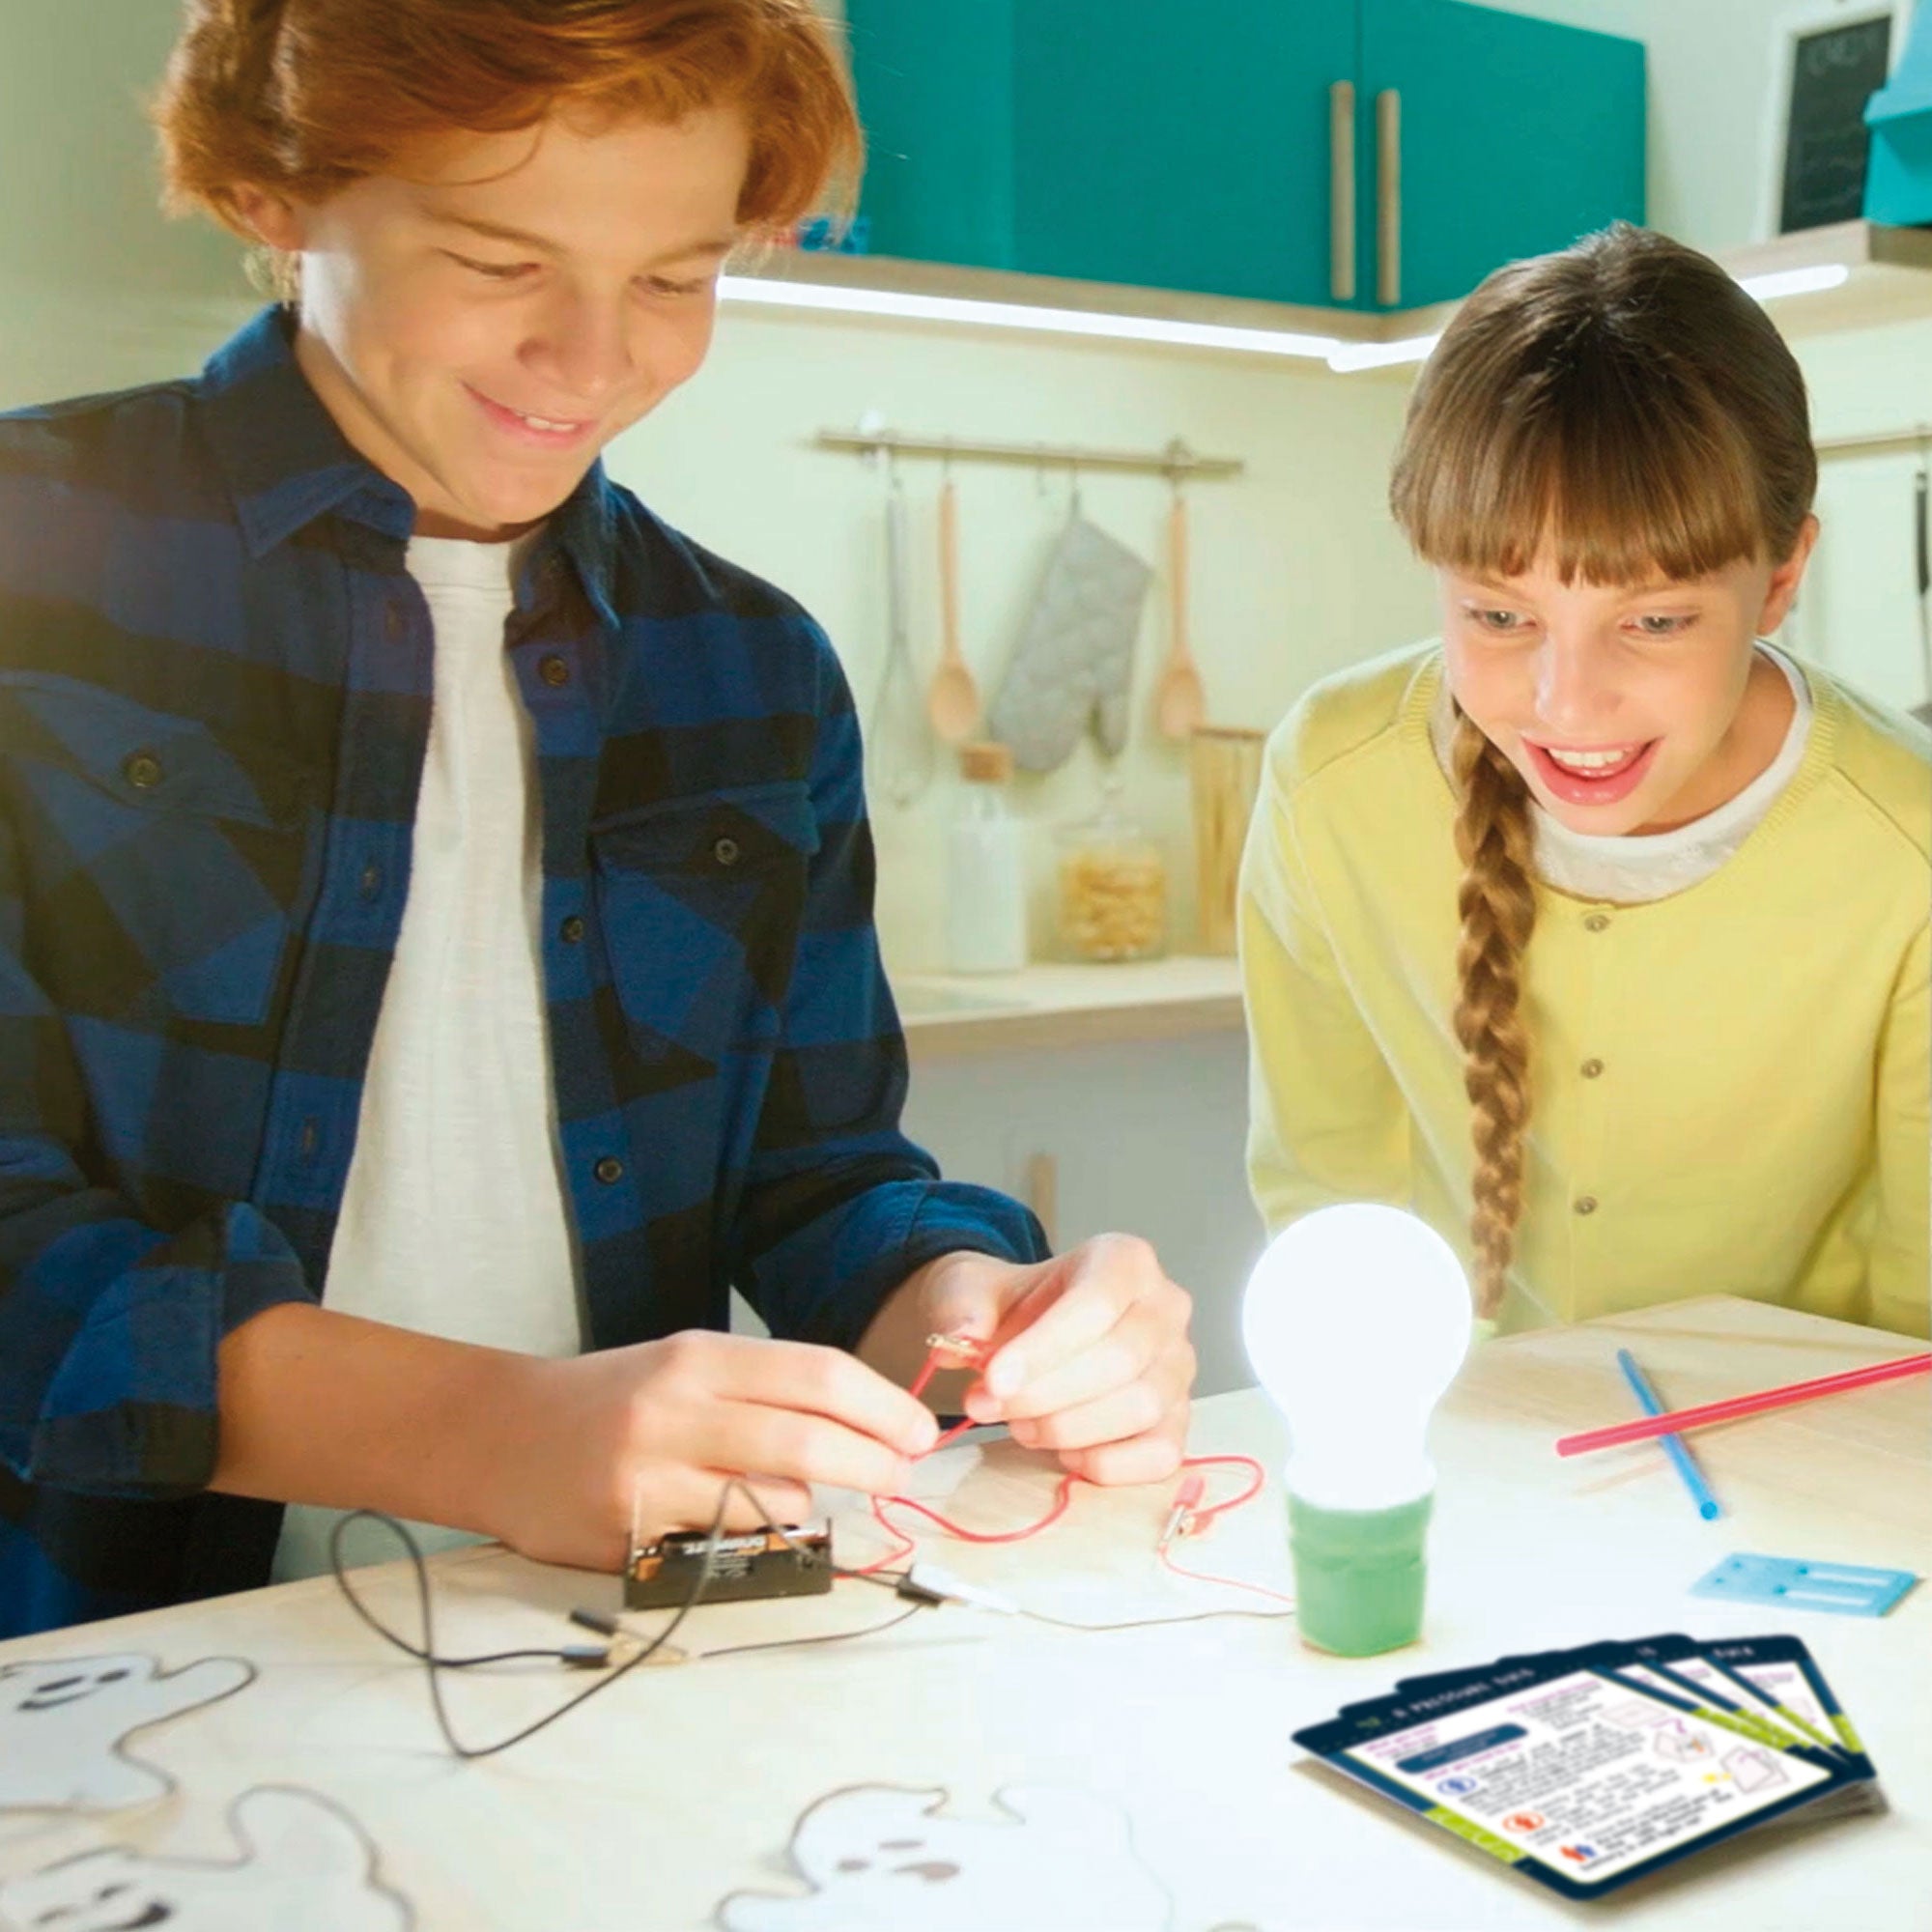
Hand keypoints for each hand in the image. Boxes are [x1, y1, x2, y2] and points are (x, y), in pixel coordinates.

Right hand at [488, 1331, 938, 1572]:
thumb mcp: (684, 1368)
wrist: (497, 1435)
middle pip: (810, 1437)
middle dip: (876, 1462)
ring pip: (775, 1499)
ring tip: (804, 1499)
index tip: (920, 1431)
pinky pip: (724, 1544)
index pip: (818, 1373)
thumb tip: (866, 1428)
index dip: (883, 1405)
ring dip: (811, 1506)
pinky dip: (753, 1538)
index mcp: (699, 1355)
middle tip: (902, 1478)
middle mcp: (677, 1405)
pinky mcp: (628, 1532)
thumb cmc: (609, 1400)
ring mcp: (651, 1472)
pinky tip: (740, 1526)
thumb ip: (762, 1393)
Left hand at [912, 1235, 1194, 1484]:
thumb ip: (961, 1310)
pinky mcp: (1178, 1417)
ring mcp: (1179, 1365)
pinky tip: (1065, 1453)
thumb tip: (959, 1339)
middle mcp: (1165, 1307)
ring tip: (1019, 1425)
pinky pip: (1162, 1452)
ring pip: (1143, 1406)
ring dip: (1070, 1428)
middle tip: (990, 1406)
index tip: (993, 1380)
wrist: (1023, 1332)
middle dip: (1047, 1393)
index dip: (1045, 1349)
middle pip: (1121, 1358)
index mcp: (1124, 1259)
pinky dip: (1109, 1463)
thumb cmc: (1011, 1308)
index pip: (1096, 1303)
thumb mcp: (969, 1292)